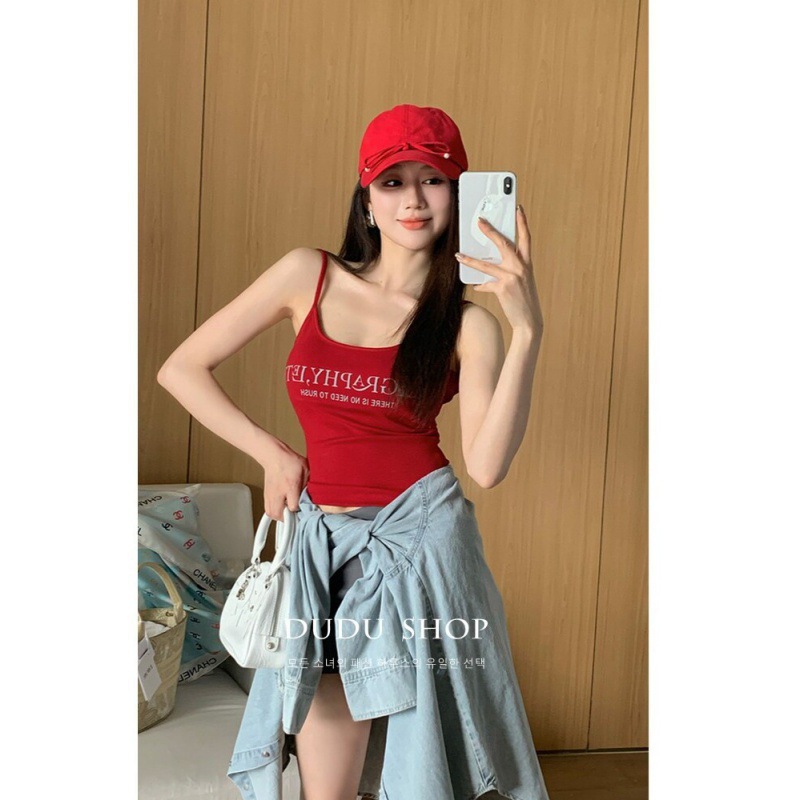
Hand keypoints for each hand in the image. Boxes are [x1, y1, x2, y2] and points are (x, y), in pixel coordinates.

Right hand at [261, 439, 309, 519]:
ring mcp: (270, 494)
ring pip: (272, 514)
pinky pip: (268, 510)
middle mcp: (279, 492)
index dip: (302, 510)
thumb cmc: (290, 461)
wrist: (274, 456)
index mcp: (290, 486)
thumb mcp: (306, 470)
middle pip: (280, 514)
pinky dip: (275, 513)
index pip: (294, 506)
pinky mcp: (266, 495)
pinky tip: (282, 510)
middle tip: (297, 516)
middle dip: (289, 518)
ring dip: (281, 517)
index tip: (306, 510)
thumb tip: (315, 495)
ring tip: (289, 514)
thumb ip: (310, 484)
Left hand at [455, 206, 543, 331]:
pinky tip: (475, 286)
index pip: (526, 238)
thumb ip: (510, 269)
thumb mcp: (521, 280)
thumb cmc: (524, 300)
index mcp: (527, 263)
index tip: (518, 208)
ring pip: (486, 264)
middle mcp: (521, 267)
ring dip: (470, 260)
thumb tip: (491, 262)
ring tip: (458, 255)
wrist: (529, 321)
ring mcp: (512, 277)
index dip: (522, 222)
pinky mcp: (503, 288)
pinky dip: (479, 285)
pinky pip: (485, 284)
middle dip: (490, 230)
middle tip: (479, 221)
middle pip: (503, 243)